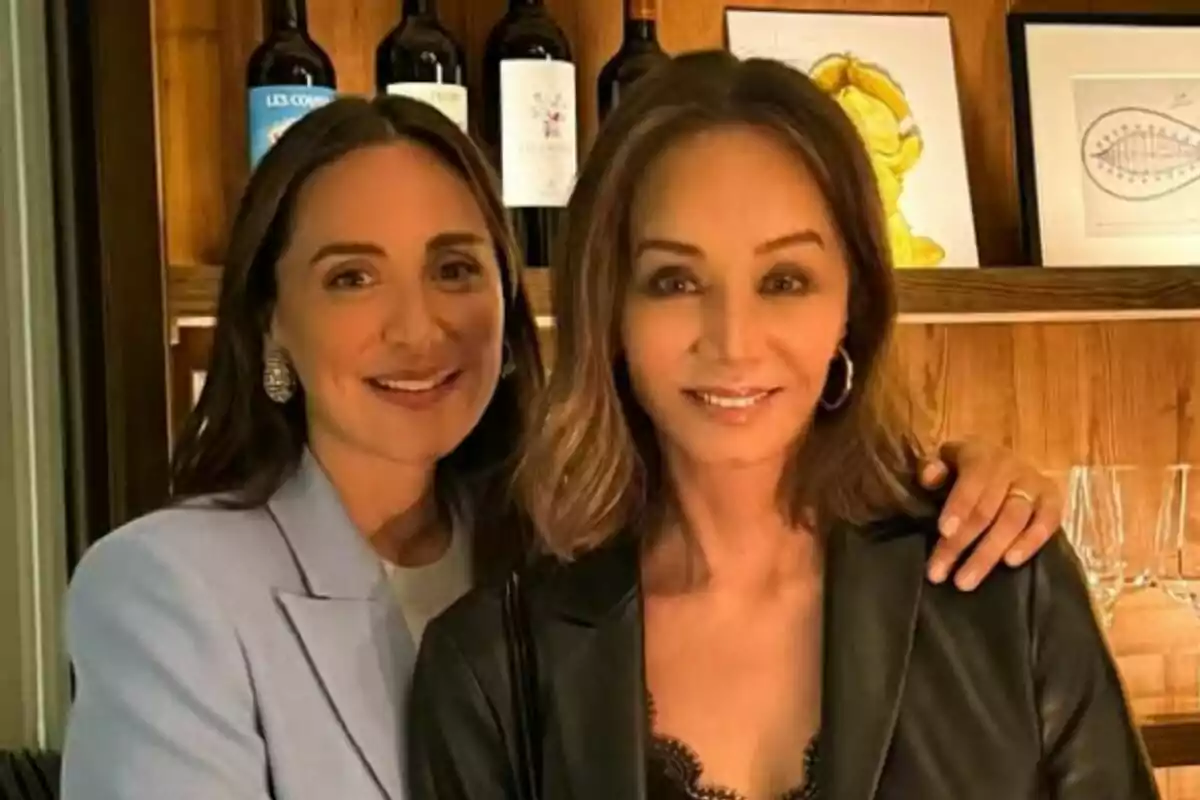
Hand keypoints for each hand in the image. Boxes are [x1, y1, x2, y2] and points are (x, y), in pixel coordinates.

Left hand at [918, 439, 1062, 590]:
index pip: (971, 481)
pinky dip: (1030, 543)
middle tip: (940, 573)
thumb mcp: (945, 460)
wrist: (1005, 462)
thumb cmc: (965, 468)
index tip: (944, 532)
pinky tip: (1010, 563)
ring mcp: (1034, 484)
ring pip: (1013, 521)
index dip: (958, 506)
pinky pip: (1047, 523)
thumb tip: (930, 479)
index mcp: (980, 454)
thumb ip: (932, 467)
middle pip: (987, 509)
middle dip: (961, 543)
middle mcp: (1010, 467)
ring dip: (989, 552)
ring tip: (966, 580)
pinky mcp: (1053, 501)